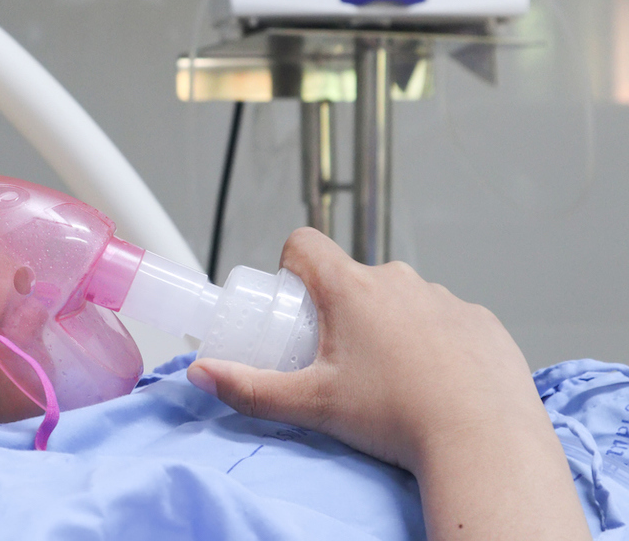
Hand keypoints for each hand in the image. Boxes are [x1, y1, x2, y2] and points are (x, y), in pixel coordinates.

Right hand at [189, 227, 534, 472]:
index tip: (295, 305)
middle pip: (352, 278)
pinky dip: (435, 342)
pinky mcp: (482, 321)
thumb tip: (202, 375)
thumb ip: (249, 388)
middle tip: (340, 362)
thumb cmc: (396, 418)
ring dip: (390, 325)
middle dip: (341, 310)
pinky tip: (436, 382)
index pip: (303, 244)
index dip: (291, 268)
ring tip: (392, 379)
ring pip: (400, 299)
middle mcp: (398, 280)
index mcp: (351, 289)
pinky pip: (445, 319)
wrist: (484, 442)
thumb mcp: (311, 404)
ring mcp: (445, 298)